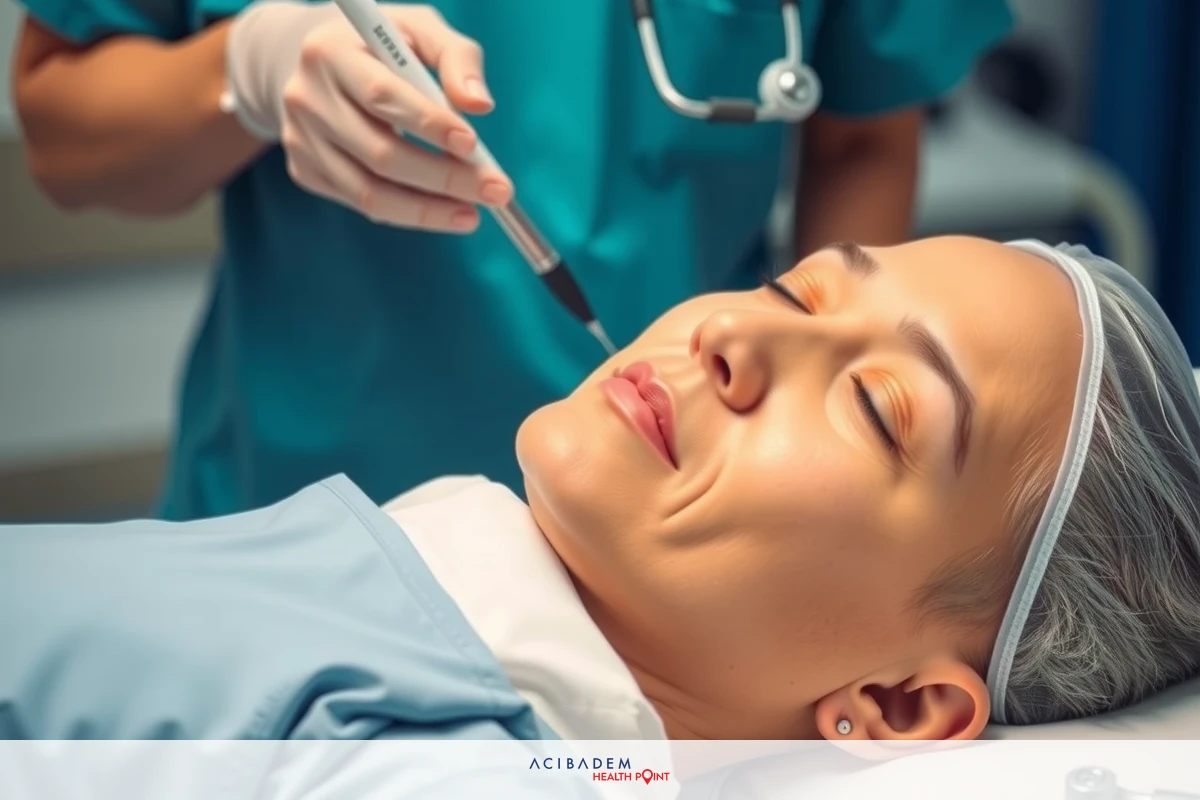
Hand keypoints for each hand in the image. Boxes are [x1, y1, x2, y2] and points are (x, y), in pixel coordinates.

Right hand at [225, 1, 511, 231]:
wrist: (315, 63)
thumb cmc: (381, 45)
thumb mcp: (420, 29)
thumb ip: (456, 58)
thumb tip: (480, 105)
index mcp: (330, 51)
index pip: (382, 96)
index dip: (430, 125)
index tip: (473, 146)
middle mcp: (306, 97)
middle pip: (380, 153)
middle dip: (445, 178)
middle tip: (495, 192)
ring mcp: (300, 139)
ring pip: (369, 192)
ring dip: (428, 210)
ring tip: (472, 214)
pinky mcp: (305, 170)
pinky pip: (362, 204)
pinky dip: (406, 214)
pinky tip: (442, 211)